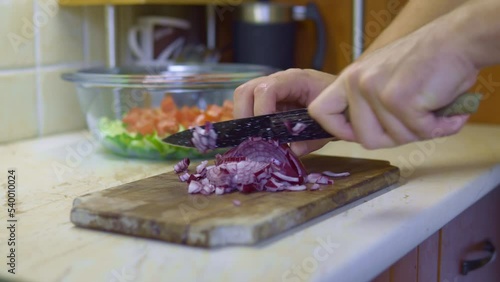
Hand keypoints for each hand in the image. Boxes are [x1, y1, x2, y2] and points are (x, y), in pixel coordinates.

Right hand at [233, 68, 335, 155]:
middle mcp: (279, 81)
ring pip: (243, 96)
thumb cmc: (340, 106)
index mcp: (296, 80)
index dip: (261, 111)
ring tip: (252, 139)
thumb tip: (292, 150)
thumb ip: (312, 138)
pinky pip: (249, 105)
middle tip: (252, 139)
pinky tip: (257, 137)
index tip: (265, 134)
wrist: (346, 99)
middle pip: (246, 90)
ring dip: (243, 119)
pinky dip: (248, 121)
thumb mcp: (329, 125)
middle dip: (244, 115)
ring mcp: (272, 89)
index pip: (266, 89)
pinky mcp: (269, 100)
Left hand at [308, 20, 478, 148]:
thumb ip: (367, 105)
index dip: (337, 130)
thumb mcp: (383, 78)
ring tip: (431, 107)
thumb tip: (360, 136)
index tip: (357, 133)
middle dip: (394, 137)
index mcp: (350, 79)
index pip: (319, 112)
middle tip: (414, 120)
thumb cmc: (426, 62)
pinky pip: (419, 132)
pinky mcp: (399, 99)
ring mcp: (376, 91)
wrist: (458, 40)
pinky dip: (439, 127)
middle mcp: (358, 83)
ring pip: (393, 139)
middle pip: (364, 139)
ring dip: (419, 131)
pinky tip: (446, 110)